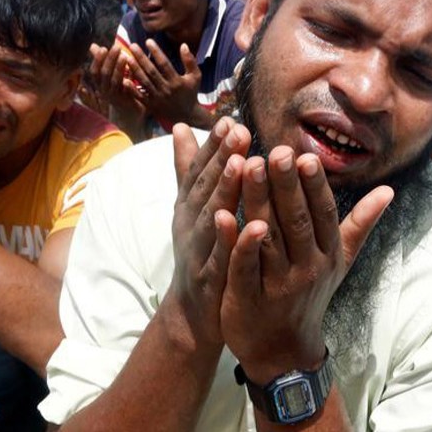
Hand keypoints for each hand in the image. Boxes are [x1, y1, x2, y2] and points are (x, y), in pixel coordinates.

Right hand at [88, 42, 144, 115]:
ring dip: (119, 68)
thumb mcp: (108, 74)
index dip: (97, 60)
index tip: (103, 48)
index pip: (94, 71)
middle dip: (110, 60)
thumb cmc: (118, 88)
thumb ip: (102, 60)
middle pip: (105, 74)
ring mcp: (115, 96)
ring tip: (125, 56)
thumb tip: (92, 45)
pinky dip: (129, 81)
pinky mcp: (126, 101)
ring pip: (115, 81)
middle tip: (117, 47)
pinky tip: (132, 72)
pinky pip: (127, 90)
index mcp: (99, 83)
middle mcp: (104, 90)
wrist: (128, 110)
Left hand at [128, 40, 203, 125]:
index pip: (164, 64)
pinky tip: (124, 79)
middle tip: (132, 45)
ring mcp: (157, 98)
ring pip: (144, 82)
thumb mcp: (195, 76)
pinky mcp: (151, 105)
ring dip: (134, 69)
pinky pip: (140, 96)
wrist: (187, 116)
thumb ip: (190, 61)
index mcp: (176, 81)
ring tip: (126, 58)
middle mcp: (166, 89)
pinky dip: (132, 89)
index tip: (148, 41)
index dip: (156, 52)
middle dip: (141, 58)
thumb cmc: (191, 93)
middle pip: (151, 71)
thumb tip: (183, 45)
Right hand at [168, 117, 249, 346]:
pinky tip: (251, 224)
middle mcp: (190, 223)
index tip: (229, 119)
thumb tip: (180, 127)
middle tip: (239, 129)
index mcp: (188, 205)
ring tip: (241, 163)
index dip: (212, 145)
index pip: (199, 169)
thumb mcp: (190, 208)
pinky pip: (221, 256)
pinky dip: (232, 240)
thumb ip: (187, 168)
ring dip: (224, 189)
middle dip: (220, 157)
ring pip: (211, 216)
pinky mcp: (209, 278)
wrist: (194, 312)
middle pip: (205, 186)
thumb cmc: (199, 251)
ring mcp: (197, 249)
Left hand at [220, 148, 392, 382]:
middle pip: (295, 220)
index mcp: (327, 254)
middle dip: (286, 185)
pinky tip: (223, 216)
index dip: (314, 186)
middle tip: (276, 152)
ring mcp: (277, 284)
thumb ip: (360, 224)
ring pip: (268, 237)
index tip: (305, 155)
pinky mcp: (248, 297)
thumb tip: (388, 190)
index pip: (322, 214)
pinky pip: (243, 265)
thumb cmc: (309, 295)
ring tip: (249, 167)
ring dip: (258, 201)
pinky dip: (235, 241)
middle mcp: (306, 268)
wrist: (282, 351)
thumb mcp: (339, 262)